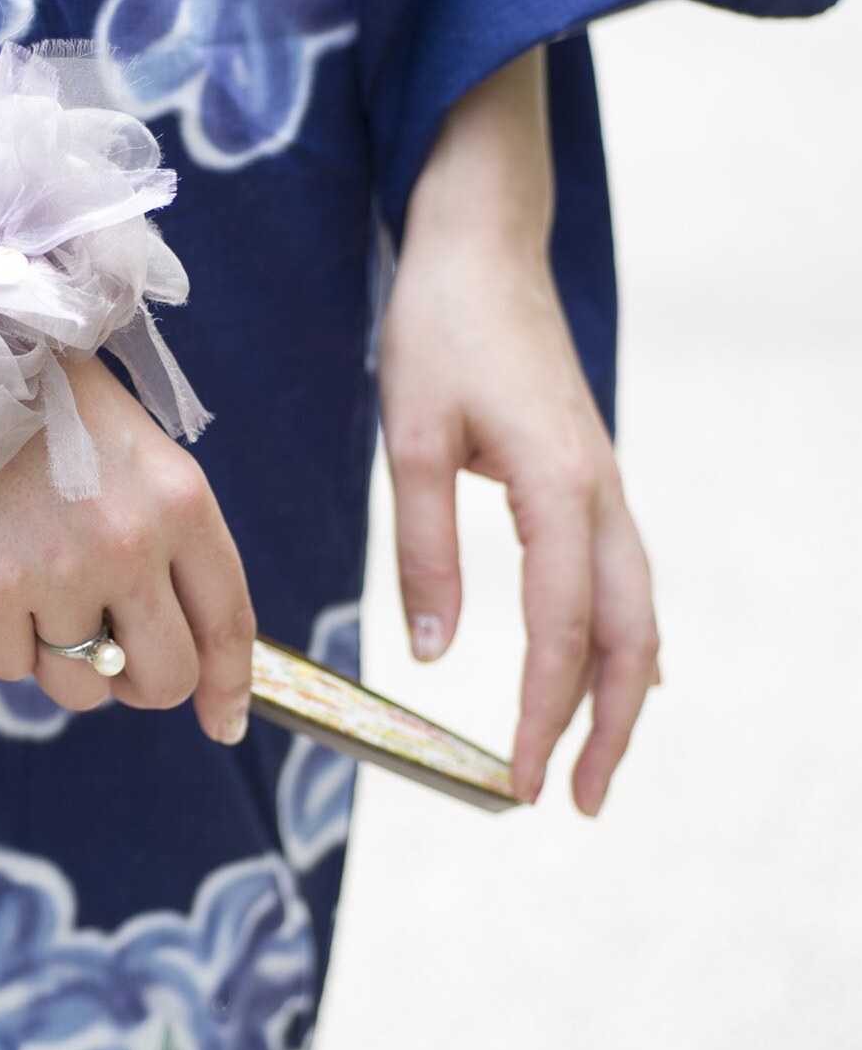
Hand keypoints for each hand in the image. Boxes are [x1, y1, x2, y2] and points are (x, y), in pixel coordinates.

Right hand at [0, 353, 257, 744]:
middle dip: (140, 682)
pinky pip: (11, 668)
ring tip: (39, 596)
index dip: (229, 685)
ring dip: (65, 663)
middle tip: (112, 655)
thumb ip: (169, 539)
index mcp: (182, 503)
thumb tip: (179, 638)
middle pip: (162, 677)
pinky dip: (4, 642)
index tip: (223, 723)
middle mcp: (132, 545)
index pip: (228, 622)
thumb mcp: (139, 453)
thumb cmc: (45, 400)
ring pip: (82, 687)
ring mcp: (59, 572)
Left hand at [378, 48, 659, 814]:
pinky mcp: (588, 475)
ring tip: (594, 757)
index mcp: (558, 487)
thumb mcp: (412, 439)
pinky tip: (606, 664)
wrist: (481, 248)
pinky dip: (620, 635)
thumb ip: (426, 548)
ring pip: (636, 609)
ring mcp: (603, 483)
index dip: (545, 716)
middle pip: (628, 636)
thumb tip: (436, 655)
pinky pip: (622, 574)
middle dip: (607, 726)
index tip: (523, 785)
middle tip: (577, 801)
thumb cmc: (440, 332)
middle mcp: (599, 493)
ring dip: (621, 688)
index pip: (562, 631)